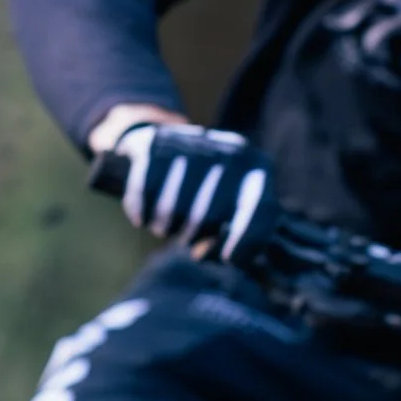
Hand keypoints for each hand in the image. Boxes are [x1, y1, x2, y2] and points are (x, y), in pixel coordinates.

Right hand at [114, 118, 271, 255]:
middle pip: (209, 216)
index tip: (227, 259)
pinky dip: (140, 211)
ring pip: (173, 207)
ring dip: (164, 227)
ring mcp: (195, 143)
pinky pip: (144, 189)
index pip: (261, 210)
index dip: (245, 241)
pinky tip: (139, 220)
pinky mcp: (157, 141)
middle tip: (185, 240)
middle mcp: (231, 151)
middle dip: (193, 237)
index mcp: (257, 168)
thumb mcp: (233, 205)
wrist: (164, 144)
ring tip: (163, 228)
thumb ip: (238, 233)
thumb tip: (227, 258)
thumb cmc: (206, 191)